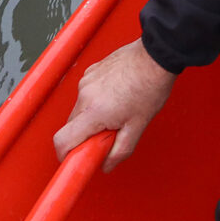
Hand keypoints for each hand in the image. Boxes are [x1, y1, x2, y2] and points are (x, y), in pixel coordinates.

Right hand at [52, 38, 176, 170]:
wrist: (156, 55)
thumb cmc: (150, 86)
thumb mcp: (138, 125)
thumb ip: (120, 150)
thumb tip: (107, 165)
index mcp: (94, 112)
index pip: (63, 140)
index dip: (65, 154)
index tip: (75, 158)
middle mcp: (85, 94)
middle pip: (72, 125)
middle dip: (86, 135)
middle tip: (109, 132)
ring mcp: (86, 80)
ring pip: (80, 109)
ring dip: (92, 116)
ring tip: (118, 109)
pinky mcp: (91, 71)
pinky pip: (86, 93)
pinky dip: (97, 99)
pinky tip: (117, 94)